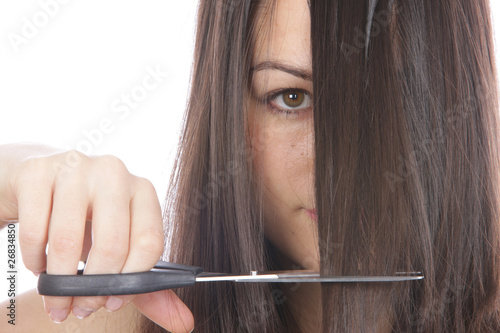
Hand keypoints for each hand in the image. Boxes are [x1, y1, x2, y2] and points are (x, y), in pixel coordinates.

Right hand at [0, 146, 193, 331]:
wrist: (39, 185)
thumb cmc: (86, 221)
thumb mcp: (121, 249)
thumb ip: (150, 287)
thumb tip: (185, 322)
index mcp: (143, 191)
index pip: (149, 242)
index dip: (131, 281)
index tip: (114, 300)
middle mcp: (114, 173)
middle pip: (112, 245)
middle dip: (93, 288)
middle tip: (82, 306)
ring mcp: (76, 168)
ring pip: (68, 241)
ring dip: (58, 282)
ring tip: (56, 294)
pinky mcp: (37, 172)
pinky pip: (34, 231)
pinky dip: (33, 260)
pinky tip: (38, 263)